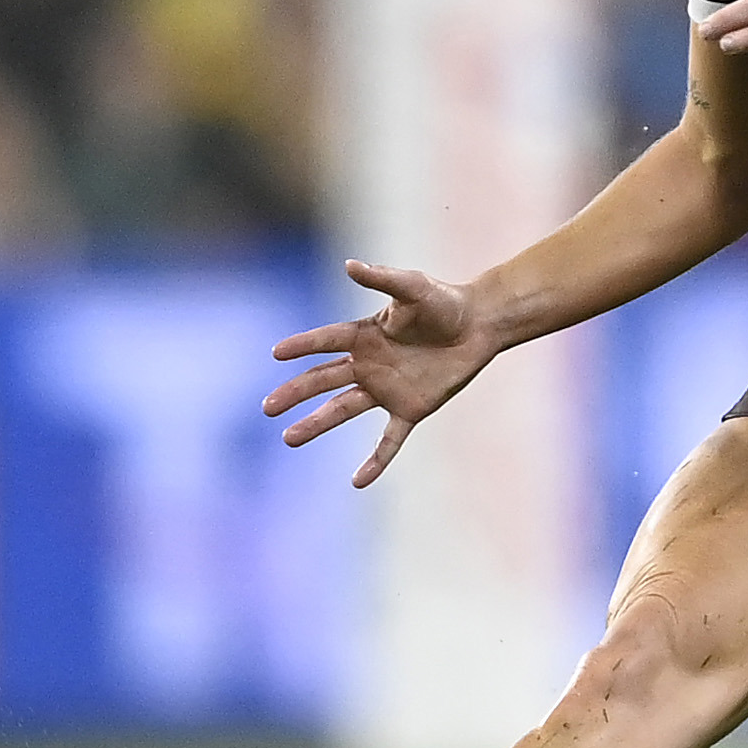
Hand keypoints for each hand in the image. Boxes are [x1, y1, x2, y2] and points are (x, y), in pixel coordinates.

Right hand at [264, 260, 497, 487]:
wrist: (479, 325)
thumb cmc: (444, 301)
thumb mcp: (413, 286)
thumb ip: (382, 278)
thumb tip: (349, 265)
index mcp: (364, 335)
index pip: (326, 341)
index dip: (302, 346)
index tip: (276, 353)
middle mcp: (368, 364)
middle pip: (324, 380)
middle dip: (295, 393)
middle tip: (268, 407)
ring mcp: (386, 389)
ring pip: (343, 410)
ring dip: (317, 423)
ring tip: (288, 438)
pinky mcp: (410, 409)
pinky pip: (389, 439)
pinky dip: (376, 461)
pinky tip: (358, 482)